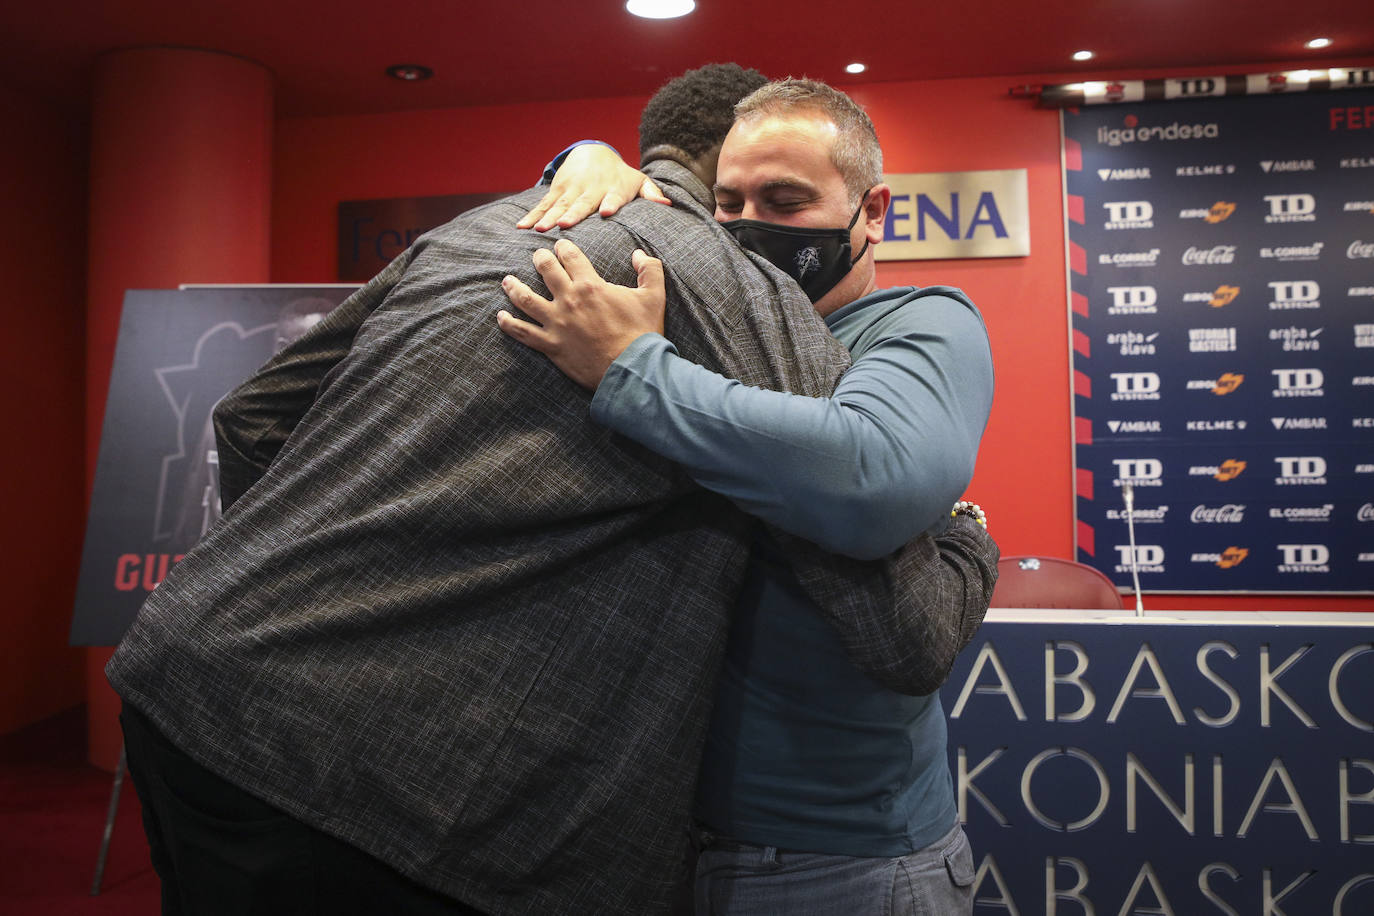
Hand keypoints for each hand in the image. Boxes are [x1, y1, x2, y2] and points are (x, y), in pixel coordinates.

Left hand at [498, 239, 665, 389]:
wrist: (632, 370)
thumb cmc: (643, 334)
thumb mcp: (654, 296)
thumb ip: (649, 269)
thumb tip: (638, 254)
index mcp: (590, 285)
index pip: (570, 256)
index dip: (563, 247)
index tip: (560, 245)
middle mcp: (569, 300)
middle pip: (545, 271)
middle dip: (539, 259)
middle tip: (537, 256)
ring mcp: (556, 323)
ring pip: (526, 299)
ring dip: (514, 287)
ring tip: (506, 280)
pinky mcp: (551, 346)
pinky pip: (523, 333)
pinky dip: (509, 324)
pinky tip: (500, 317)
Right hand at [517, 144, 670, 231]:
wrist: (593, 153)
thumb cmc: (620, 177)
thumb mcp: (638, 181)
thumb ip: (651, 193)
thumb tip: (667, 203)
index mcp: (613, 188)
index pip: (613, 196)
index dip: (611, 203)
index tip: (607, 212)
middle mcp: (591, 189)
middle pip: (582, 203)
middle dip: (573, 213)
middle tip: (563, 225)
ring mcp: (571, 190)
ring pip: (559, 205)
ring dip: (548, 217)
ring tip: (539, 230)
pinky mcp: (557, 191)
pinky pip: (543, 205)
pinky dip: (532, 215)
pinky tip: (522, 227)